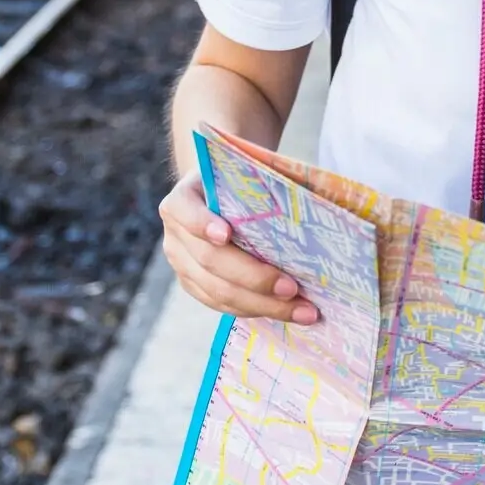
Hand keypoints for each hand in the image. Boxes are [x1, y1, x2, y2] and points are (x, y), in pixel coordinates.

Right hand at [159, 171, 318, 323]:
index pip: (184, 211)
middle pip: (210, 261)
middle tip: (291, 287)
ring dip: (262, 304)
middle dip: (253, 277)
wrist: (214, 196)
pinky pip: (223, 305)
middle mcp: (175, 236)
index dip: (202, 223)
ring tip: (301, 309)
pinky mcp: (194, 286)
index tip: (226, 233)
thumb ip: (257, 184)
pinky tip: (287, 311)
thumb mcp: (238, 173)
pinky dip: (256, 310)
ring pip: (218, 292)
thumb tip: (309, 194)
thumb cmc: (236, 182)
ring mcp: (182, 265)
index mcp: (181, 201)